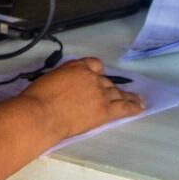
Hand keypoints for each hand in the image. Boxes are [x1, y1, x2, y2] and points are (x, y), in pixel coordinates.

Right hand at [20, 57, 143, 138]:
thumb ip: (64, 79)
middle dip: (108, 88)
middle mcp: (92, 77)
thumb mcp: (50, 78)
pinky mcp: (105, 110)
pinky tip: (140, 107)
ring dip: (126, 96)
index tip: (97, 76)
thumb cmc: (38, 98)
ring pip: (118, 93)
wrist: (42, 114)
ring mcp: (100, 94)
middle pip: (106, 81)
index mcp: (77, 67)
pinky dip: (133, 106)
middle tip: (111, 95)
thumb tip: (66, 86)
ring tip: (136, 99)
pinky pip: (124, 107)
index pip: (95, 64)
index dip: (97, 72)